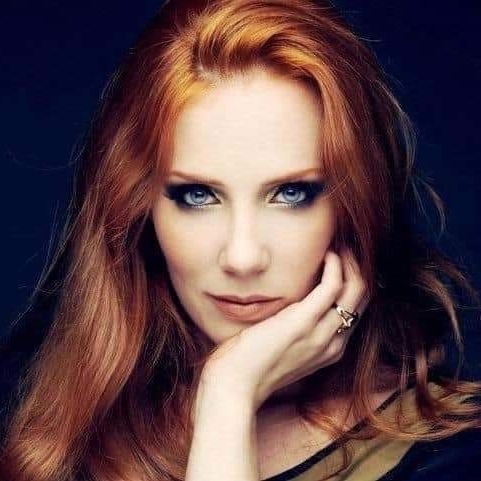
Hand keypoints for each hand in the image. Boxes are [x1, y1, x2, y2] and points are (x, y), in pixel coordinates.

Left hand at [200, 248, 369, 411]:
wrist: (235, 386)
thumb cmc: (251, 365)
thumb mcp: (283, 349)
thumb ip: (295, 330)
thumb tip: (292, 306)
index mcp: (329, 349)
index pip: (355, 310)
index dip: (354, 283)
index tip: (342, 262)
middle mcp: (333, 343)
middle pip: (362, 299)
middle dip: (358, 269)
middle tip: (344, 248)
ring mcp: (321, 334)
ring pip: (355, 290)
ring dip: (350, 262)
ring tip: (338, 247)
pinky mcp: (303, 322)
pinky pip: (332, 286)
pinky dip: (335, 266)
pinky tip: (327, 254)